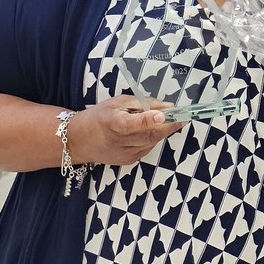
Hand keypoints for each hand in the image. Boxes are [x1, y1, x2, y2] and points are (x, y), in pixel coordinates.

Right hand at [67, 94, 186, 165]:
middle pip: (148, 135)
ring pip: (151, 142)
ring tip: (163, 120)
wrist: (79, 141)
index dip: (147, 120)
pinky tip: (148, 131)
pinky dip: (152, 139)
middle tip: (183, 116)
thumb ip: (143, 103)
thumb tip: (168, 107)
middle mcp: (118, 141)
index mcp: (112, 122)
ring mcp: (124, 154)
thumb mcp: (118, 102)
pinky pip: (148, 148)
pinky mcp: (129, 161)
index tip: (163, 114)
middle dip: (169, 126)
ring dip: (161, 131)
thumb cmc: (100, 116)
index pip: (131, 123)